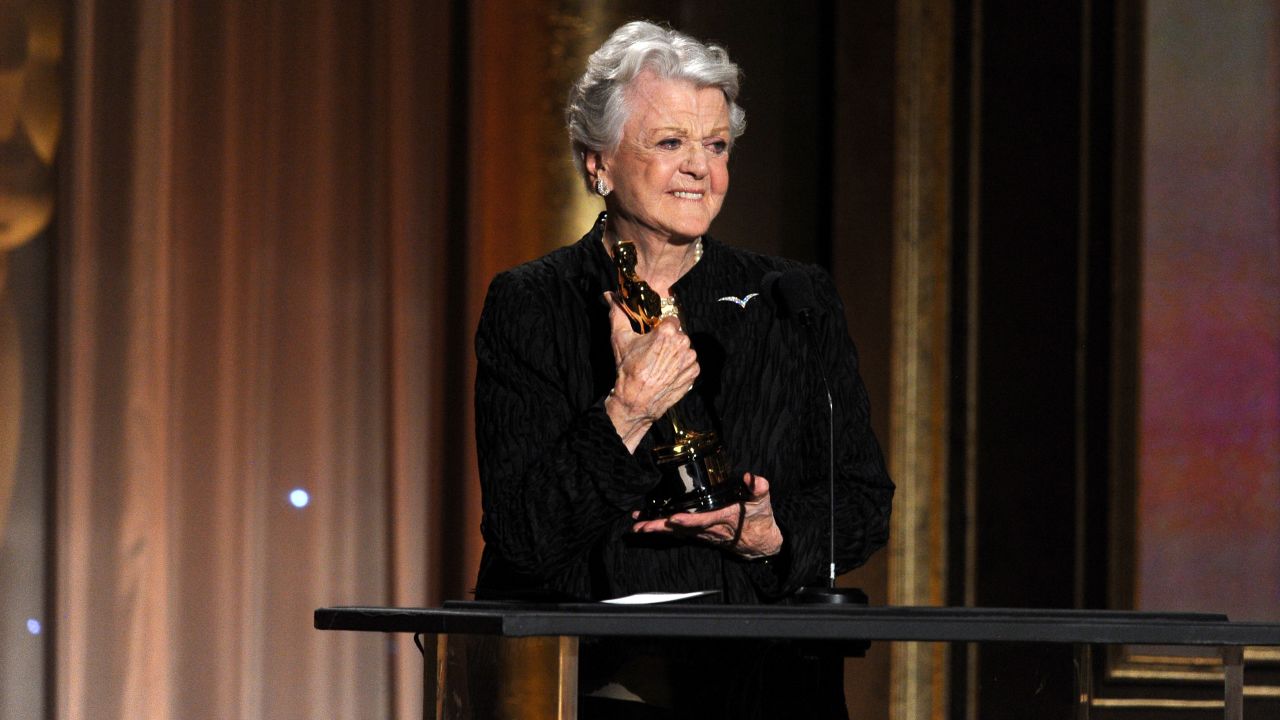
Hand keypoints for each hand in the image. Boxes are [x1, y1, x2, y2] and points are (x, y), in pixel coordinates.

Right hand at [603, 292, 699, 450]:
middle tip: (653, 352)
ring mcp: (690, 359)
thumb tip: (609, 295)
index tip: (653, 336)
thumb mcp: (620, 339)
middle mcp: (683, 343)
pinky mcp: (694, 373)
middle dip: (668, 340)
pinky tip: (667, 372)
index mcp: (668, 331)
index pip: (670, 320)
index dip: (660, 328)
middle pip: (678, 334)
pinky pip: (689, 363)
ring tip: (659, 364)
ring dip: (675, 353)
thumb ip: (617, 314)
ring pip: (684, 348)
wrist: (636, 400)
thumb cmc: (627, 369)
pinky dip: (680, 366)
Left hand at [631, 473, 783, 558]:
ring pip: (676, 532)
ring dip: (656, 529)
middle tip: (641, 525)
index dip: (689, 520)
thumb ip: (758, 488)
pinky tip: (646, 524)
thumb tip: (752, 478)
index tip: (674, 518)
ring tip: (637, 525)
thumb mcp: (763, 501)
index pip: (704, 520)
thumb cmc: (759, 519)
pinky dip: (661, 529)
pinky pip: (678, 533)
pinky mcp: (699, 534)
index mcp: (724, 518)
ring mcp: (703, 533)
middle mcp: (710, 528)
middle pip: (682, 529)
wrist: (759, 542)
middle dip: (661, 527)